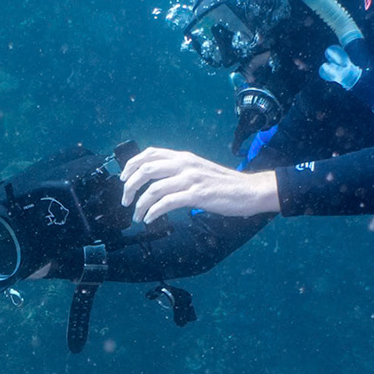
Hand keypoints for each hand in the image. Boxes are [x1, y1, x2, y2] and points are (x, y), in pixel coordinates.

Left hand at [120, 147, 280, 224]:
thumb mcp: (198, 170)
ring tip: (137, 216)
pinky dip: (153, 212)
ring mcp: (191, 179)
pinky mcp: (197, 195)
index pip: (150, 153)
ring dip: (140, 205)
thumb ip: (179, 172)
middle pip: (146, 169)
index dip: (132, 164)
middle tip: (126, 201)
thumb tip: (157, 182)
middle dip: (130, 186)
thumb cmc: (224, 184)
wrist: (249, 191)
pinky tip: (150, 219)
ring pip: (154, 189)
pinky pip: (167, 203)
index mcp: (184, 157)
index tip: (123, 178)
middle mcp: (185, 165)